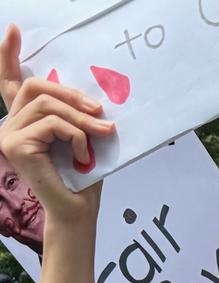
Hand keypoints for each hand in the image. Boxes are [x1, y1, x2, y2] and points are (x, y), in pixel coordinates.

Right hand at [0, 26, 111, 223]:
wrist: (78, 211)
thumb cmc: (83, 177)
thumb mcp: (82, 135)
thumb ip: (75, 113)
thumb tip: (89, 92)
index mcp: (23, 119)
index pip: (11, 81)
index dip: (9, 53)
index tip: (14, 29)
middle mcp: (9, 124)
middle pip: (36, 86)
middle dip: (72, 94)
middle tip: (100, 111)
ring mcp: (8, 135)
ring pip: (48, 104)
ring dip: (82, 118)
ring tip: (102, 133)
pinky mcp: (16, 145)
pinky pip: (54, 124)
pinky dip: (78, 137)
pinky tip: (84, 156)